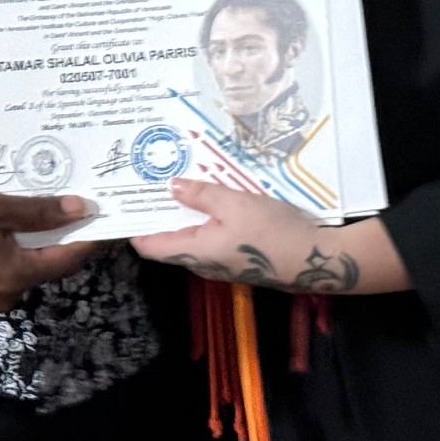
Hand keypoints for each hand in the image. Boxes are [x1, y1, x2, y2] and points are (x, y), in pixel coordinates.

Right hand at [0, 185, 99, 314]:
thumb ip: (38, 211)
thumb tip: (80, 210)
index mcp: (14, 275)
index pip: (65, 261)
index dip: (88, 241)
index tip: (107, 222)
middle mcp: (3, 296)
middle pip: (45, 268)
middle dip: (61, 242)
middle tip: (75, 211)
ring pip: (22, 271)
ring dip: (34, 247)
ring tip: (42, 215)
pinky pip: (0, 274)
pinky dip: (10, 254)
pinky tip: (7, 230)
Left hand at [132, 179, 361, 292]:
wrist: (315, 260)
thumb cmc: (271, 232)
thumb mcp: (235, 203)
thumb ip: (201, 194)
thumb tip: (171, 186)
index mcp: (195, 252)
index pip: (149, 246)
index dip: (134, 225)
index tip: (124, 200)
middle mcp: (202, 262)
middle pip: (168, 239)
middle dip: (158, 210)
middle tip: (148, 178)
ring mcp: (221, 262)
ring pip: (191, 235)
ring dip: (183, 211)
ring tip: (175, 178)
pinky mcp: (237, 257)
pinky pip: (210, 235)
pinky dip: (203, 216)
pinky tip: (209, 194)